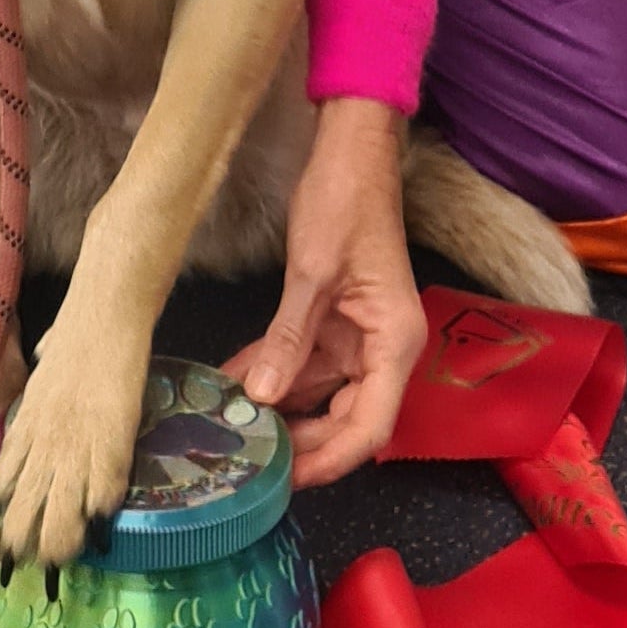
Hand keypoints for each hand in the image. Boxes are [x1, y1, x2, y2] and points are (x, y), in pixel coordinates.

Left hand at [225, 97, 426, 486]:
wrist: (351, 148)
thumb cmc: (345, 202)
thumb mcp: (312, 273)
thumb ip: (290, 339)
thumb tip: (263, 398)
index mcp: (394, 343)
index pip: (368, 426)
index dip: (329, 460)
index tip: (287, 479)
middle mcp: (384, 348)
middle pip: (346, 418)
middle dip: (299, 441)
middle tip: (250, 460)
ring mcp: (359, 335)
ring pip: (320, 392)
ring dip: (280, 408)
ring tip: (231, 427)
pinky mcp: (337, 319)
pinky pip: (306, 360)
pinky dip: (274, 372)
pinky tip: (234, 383)